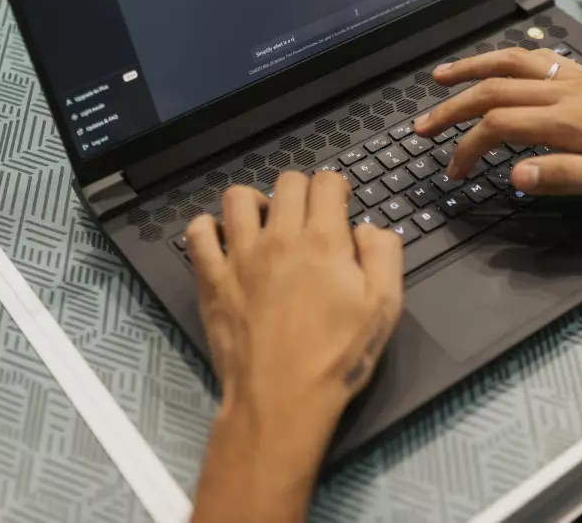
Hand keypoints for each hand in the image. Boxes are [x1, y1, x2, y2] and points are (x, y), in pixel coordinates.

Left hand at [186, 172, 402, 522]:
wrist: (282, 399)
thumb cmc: (337, 357)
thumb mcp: (384, 307)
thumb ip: (384, 254)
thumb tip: (368, 228)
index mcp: (323, 240)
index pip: (325, 182)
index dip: (336, 188)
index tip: (338, 207)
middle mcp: (279, 237)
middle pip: (287, 182)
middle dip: (303, 192)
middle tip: (308, 218)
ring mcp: (239, 256)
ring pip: (238, 197)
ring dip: (256, 202)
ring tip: (266, 224)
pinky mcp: (211, 279)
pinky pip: (197, 233)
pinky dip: (208, 229)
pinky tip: (224, 241)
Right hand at [413, 47, 581, 202]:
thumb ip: (565, 176)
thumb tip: (514, 176)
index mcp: (567, 120)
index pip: (498, 127)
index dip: (467, 148)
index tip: (453, 171)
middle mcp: (565, 92)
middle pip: (492, 91)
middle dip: (451, 109)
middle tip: (421, 127)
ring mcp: (575, 79)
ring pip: (510, 65)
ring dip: (471, 70)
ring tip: (440, 78)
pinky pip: (536, 58)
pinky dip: (506, 58)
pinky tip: (499, 65)